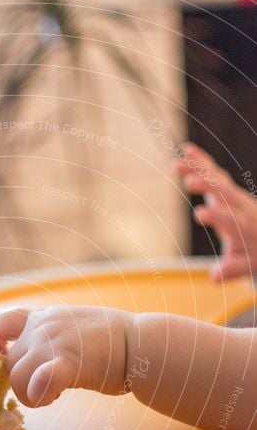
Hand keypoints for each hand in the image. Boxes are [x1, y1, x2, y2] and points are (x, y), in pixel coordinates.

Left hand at [0, 305, 131, 405]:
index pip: (3, 322)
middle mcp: (42, 327)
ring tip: (56, 393)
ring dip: (31, 395)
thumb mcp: (72, 328)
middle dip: (23, 382)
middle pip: (9, 364)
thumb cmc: (112, 341)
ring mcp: (53, 343)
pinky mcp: (67, 362)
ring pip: (16, 379)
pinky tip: (50, 396)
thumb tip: (35, 359)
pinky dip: (38, 392)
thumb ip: (50, 338)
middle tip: (48, 389)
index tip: (0, 357)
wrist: (141, 343)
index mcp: (44, 317)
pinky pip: (40, 379)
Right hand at [175, 142, 256, 280]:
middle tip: (190, 183)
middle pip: (225, 193)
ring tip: (179, 164)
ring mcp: (234, 195)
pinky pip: (213, 172)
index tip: (199, 214)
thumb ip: (231, 271)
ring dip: (200, 170)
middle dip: (208, 187)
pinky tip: (185, 152)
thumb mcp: (246, 267)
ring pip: (217, 178)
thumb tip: (214, 277)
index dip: (216, 215)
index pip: (230, 220)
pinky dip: (200, 162)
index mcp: (245, 227)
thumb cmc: (255, 254)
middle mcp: (241, 206)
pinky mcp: (227, 189)